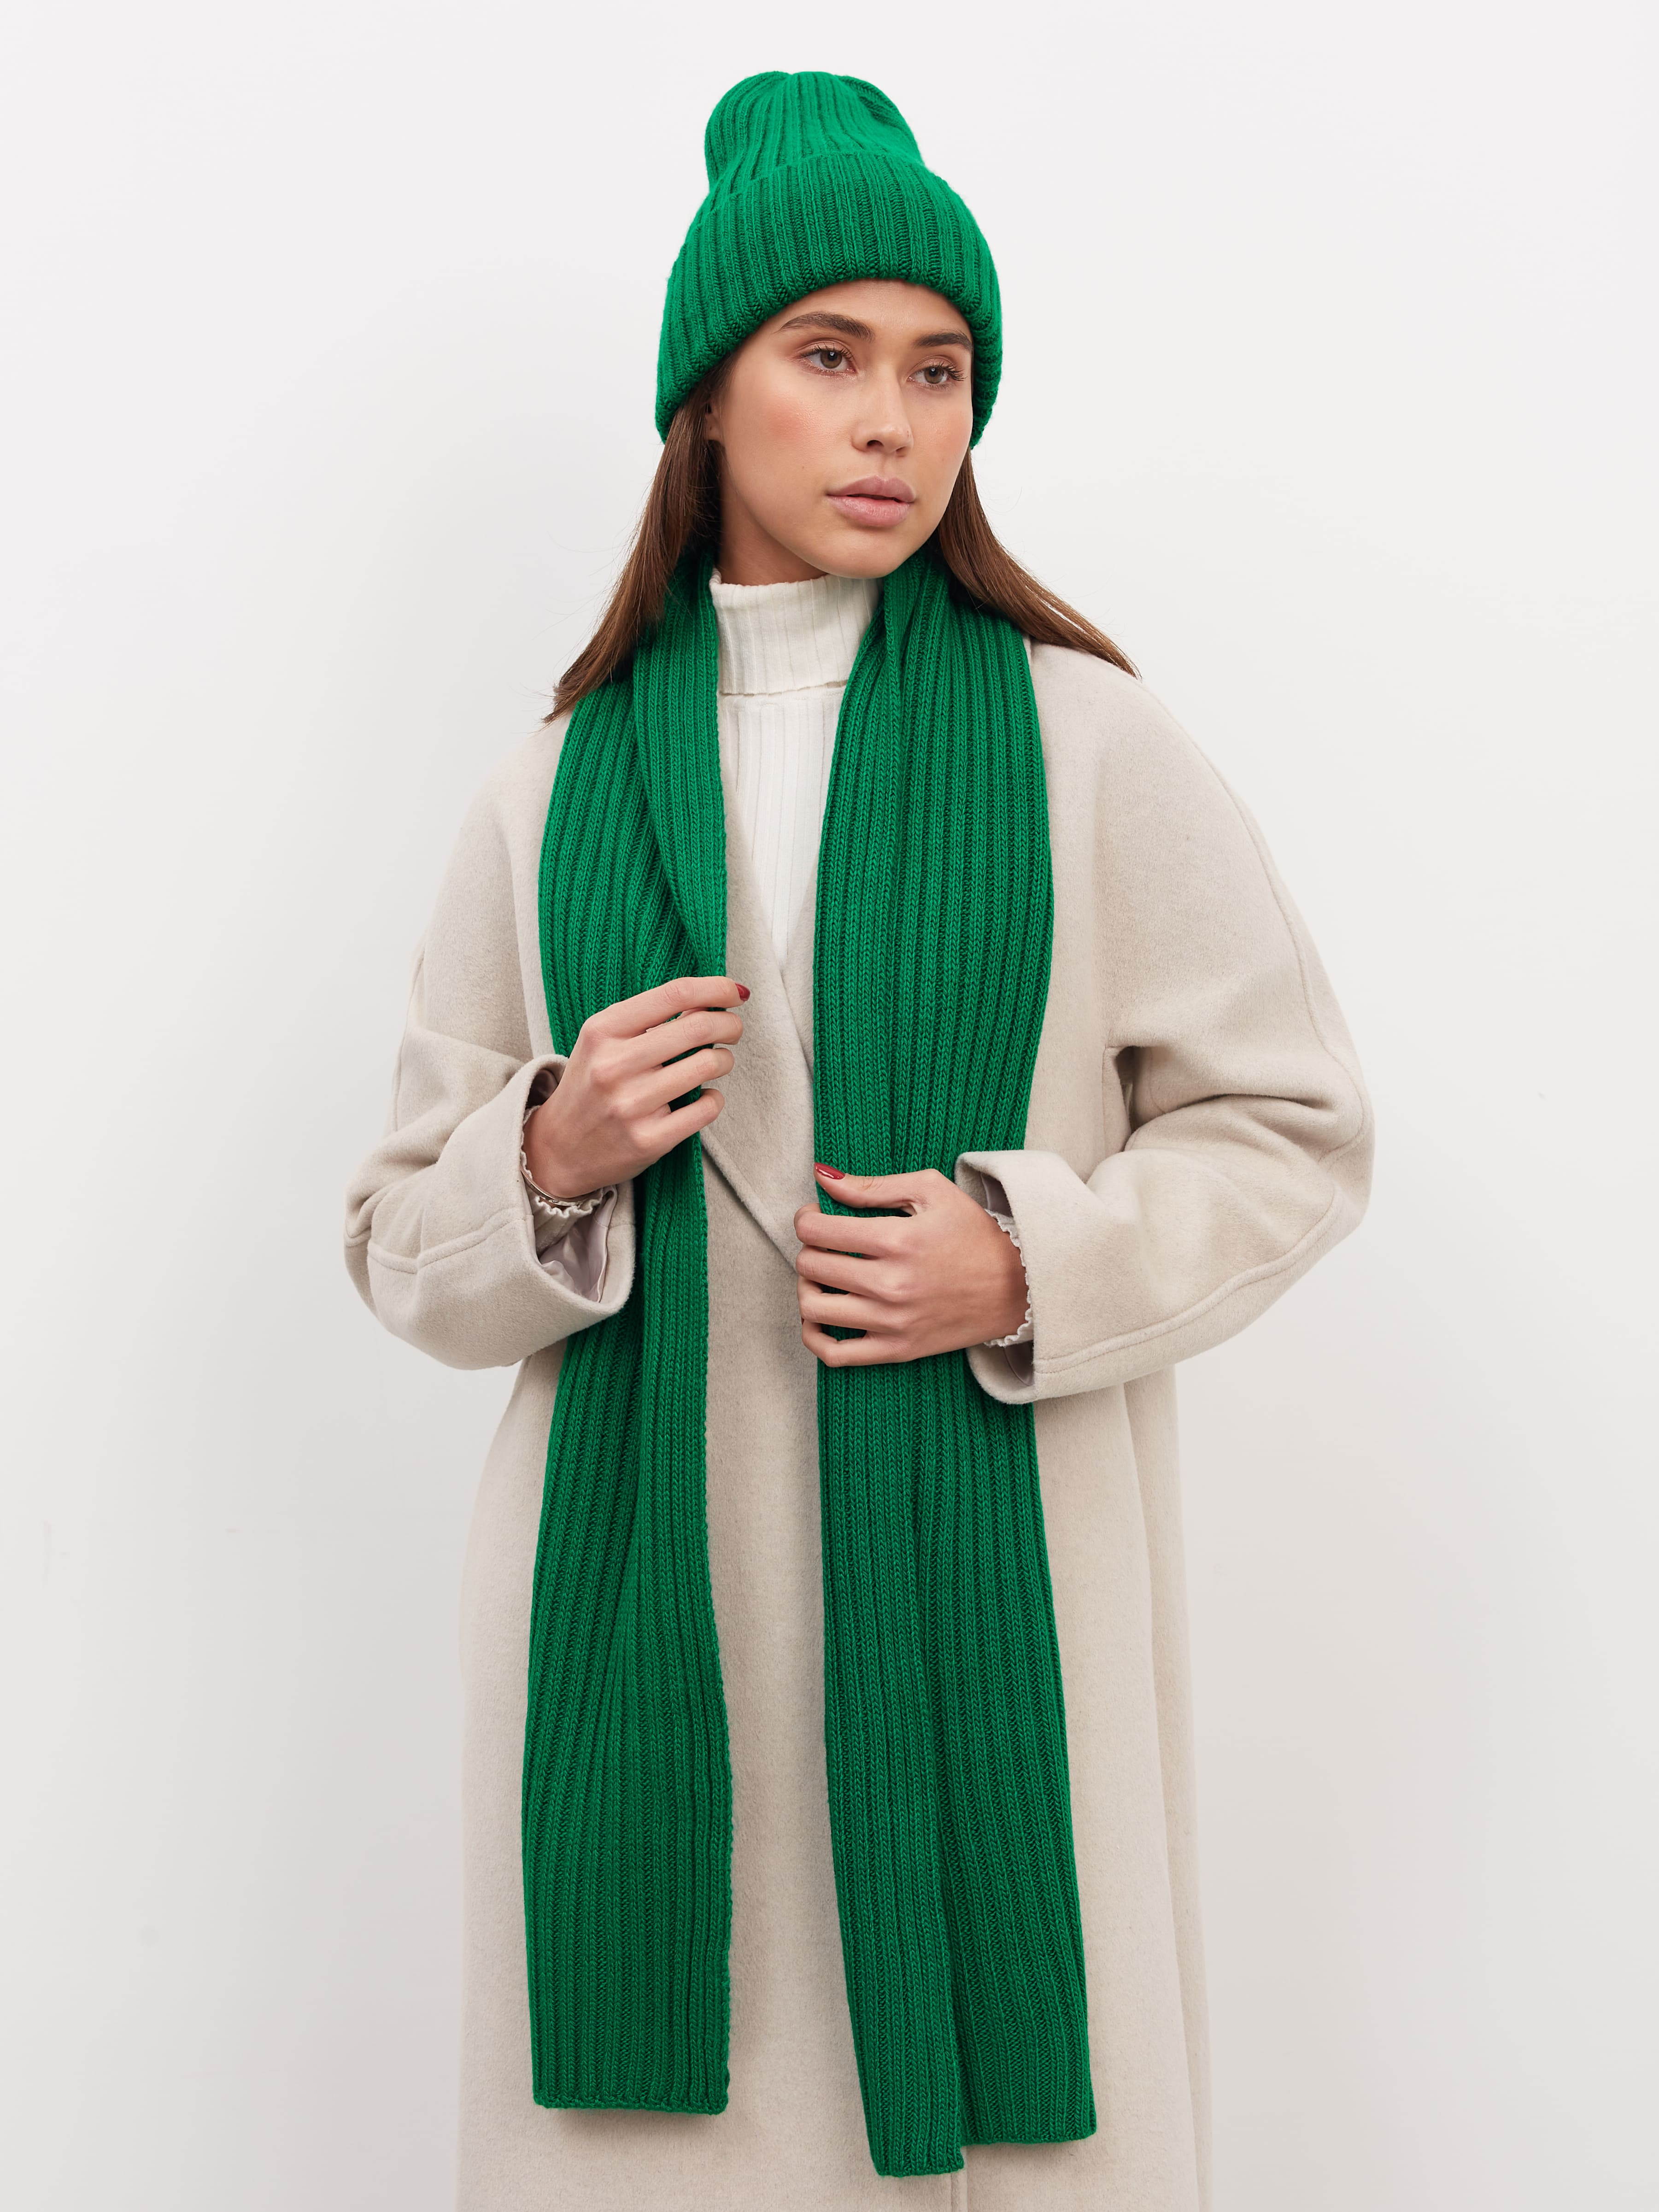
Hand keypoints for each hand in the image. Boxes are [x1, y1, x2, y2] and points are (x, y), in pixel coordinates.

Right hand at [523, 975, 747, 1199]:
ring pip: (708, 1065)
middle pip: (698, 1027)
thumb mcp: (604, 1041)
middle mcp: (614, 1065)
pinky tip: (703, 1097)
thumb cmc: (591, 1085)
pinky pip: (707, 1108)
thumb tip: (710, 1001)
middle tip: (733, 1029)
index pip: (674, 994)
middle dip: (729, 1024)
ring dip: (724, 1060)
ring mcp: (631, 1105)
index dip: (715, 988)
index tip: (734, 993)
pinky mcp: (649, 1140)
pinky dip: (714, 1098)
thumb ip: (649, 1019)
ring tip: (717, 1062)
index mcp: (602, 1031)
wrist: (560, 1148)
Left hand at [793, 1165, 1028, 1366]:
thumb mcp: (930, 1191)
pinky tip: (821, 1316)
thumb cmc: (973, 1233)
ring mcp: (892, 1322)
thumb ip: (872, 1186)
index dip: (806, 1219)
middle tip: (824, 1243)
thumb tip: (821, 1175)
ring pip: (813, 1309)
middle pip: (811, 1267)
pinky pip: (834, 1354)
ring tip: (822, 1276)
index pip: (817, 1231)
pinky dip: (814, 1336)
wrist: (1017, 1286)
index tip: (816, 1216)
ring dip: (807, 1287)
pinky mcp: (897, 1349)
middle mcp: (890, 1284)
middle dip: (809, 1249)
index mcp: (896, 1240)